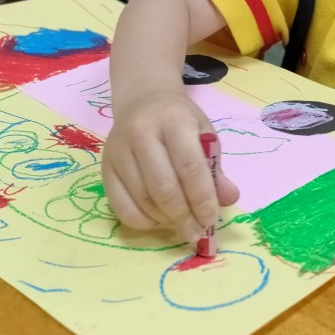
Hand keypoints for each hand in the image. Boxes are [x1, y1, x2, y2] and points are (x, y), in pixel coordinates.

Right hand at [102, 89, 239, 243]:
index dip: (202, 200)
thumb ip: (215, 168)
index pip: (189, 167)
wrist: (143, 100)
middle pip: (164, 188)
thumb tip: (228, 199)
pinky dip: (143, 221)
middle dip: (184, 217)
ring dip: (166, 220)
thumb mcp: (204, 134)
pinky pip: (121, 207)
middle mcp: (141, 132)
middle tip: (197, 233)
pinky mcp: (105, 166)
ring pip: (143, 200)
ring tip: (181, 224)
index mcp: (174, 121)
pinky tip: (158, 219)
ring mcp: (119, 150)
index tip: (211, 220)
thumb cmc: (179, 120)